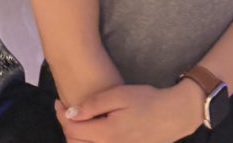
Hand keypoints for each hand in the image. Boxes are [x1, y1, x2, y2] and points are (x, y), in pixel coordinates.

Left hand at [56, 80, 201, 142]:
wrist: (173, 115)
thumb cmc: (147, 101)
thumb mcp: (120, 95)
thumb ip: (94, 105)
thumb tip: (70, 114)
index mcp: (106, 135)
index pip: (72, 130)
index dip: (61, 116)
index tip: (59, 102)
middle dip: (66, 128)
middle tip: (66, 110)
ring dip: (77, 137)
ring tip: (78, 119)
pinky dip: (89, 142)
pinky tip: (92, 130)